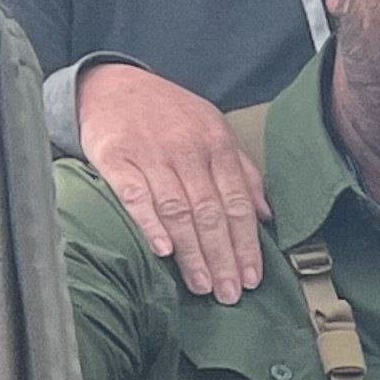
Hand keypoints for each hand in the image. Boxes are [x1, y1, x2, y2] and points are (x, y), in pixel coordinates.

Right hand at [80, 61, 270, 302]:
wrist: (112, 85)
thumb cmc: (169, 114)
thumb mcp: (213, 130)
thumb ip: (241, 171)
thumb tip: (266, 215)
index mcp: (216, 145)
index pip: (237, 203)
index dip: (246, 244)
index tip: (252, 278)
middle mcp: (187, 150)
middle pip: (210, 212)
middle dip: (223, 257)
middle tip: (229, 294)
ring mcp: (150, 154)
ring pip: (177, 209)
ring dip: (191, 252)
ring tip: (202, 285)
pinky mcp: (115, 158)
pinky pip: (135, 194)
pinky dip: (149, 223)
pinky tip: (163, 251)